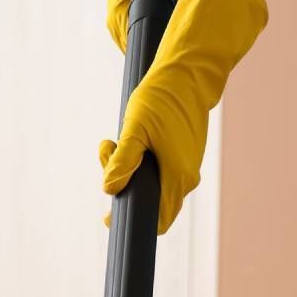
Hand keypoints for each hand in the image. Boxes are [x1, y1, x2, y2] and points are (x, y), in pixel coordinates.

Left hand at [100, 0, 268, 234]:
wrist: (189, 75)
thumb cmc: (162, 99)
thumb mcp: (135, 128)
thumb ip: (122, 160)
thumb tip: (109, 189)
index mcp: (177, 176)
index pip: (158, 220)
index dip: (133, 221)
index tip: (109, 214)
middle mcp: (186, 178)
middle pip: (150, 202)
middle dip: (122, 185)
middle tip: (107, 152)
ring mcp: (187, 167)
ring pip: (151, 184)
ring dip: (127, 168)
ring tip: (113, 140)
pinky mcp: (183, 156)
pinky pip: (158, 171)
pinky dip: (139, 161)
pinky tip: (129, 139)